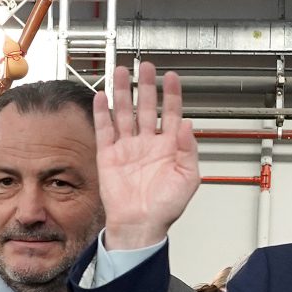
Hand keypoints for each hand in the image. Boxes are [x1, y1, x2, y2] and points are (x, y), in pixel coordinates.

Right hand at [93, 60, 199, 250]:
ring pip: (124, 113)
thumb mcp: (188, 178)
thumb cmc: (165, 207)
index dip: (172, 95)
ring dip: (123, 93)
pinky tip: (102, 98)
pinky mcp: (109, 156)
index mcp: (168, 147)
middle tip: (145, 67)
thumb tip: (188, 125)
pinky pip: (104, 130)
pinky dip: (102, 113)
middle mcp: (147, 143)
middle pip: (146, 107)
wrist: (141, 225)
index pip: (170, 113)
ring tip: (122, 73)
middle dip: (146, 86)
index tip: (172, 77)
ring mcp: (127, 148)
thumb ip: (189, 150)